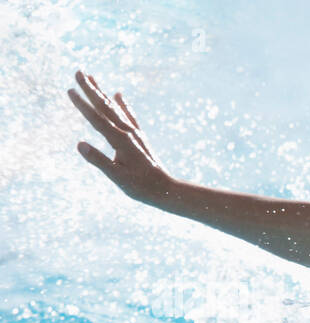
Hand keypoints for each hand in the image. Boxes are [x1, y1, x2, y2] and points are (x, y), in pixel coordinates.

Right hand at [68, 70, 172, 202]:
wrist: (166, 189)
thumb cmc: (140, 186)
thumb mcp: (117, 177)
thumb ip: (99, 160)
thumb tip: (79, 144)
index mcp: (121, 141)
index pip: (97, 119)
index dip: (82, 105)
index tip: (69, 90)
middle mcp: (128, 133)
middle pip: (106, 107)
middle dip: (90, 89)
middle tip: (78, 71)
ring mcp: (135, 133)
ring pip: (115, 108)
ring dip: (102, 92)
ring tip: (91, 77)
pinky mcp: (139, 137)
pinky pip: (129, 116)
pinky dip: (123, 104)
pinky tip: (118, 94)